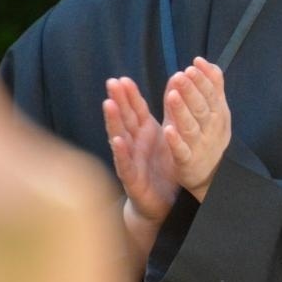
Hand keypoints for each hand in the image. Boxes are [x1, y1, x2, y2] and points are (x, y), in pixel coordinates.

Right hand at [103, 77, 178, 225]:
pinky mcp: (132, 179)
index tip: (122, 79)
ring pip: (120, 137)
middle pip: (125, 119)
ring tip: (108, 104)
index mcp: (145, 132)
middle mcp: (135, 143)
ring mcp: (131, 160)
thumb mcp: (169, 136)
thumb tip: (174, 85)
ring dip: (114, 121)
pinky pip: (125, 164)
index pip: (136, 110)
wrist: (163, 202)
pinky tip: (118, 140)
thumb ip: (168, 112)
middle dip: (118, 101)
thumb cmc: (163, 167)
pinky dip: (121, 152)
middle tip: (111, 83)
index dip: (129, 95)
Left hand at [162, 56, 230, 200]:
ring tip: (172, 95)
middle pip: (201, 108)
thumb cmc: (208, 134)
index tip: (195, 64)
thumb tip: (203, 63)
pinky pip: (181, 151)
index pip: (211, 93)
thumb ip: (209, 87)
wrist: (212, 174)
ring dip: (182, 111)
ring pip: (191, 127)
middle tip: (182, 74)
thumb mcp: (213, 110)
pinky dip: (176, 141)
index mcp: (218, 113)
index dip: (204, 79)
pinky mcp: (187, 162)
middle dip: (192, 90)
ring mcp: (200, 145)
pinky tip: (167, 130)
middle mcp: (211, 128)